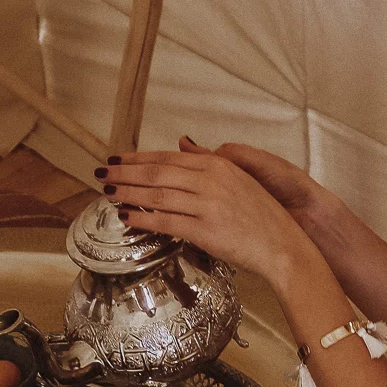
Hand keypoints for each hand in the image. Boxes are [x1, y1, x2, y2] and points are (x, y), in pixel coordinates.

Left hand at [98, 143, 320, 288]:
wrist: (283, 244)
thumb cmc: (261, 215)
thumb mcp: (238, 177)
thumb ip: (208, 160)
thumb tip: (182, 142)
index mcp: (217, 165)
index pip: (168, 157)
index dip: (138, 158)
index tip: (118, 159)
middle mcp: (210, 180)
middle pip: (157, 172)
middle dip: (125, 172)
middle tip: (103, 173)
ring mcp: (207, 205)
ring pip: (157, 194)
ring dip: (128, 193)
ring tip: (108, 192)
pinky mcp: (205, 230)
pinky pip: (165, 221)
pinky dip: (142, 218)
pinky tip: (126, 217)